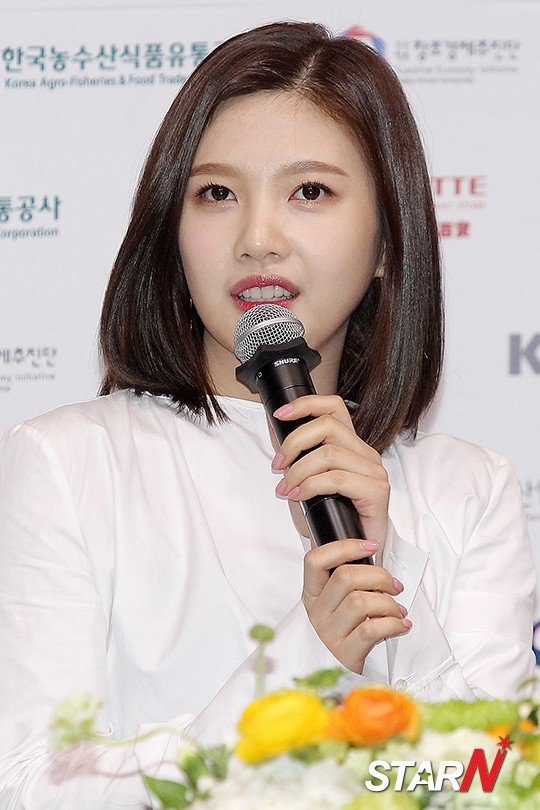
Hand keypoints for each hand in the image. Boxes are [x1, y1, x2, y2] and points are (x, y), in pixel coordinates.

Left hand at [271, 394, 388, 543]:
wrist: (350, 552)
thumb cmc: (330, 517)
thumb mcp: (305, 479)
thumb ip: (295, 455)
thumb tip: (273, 428)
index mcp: (351, 445)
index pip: (334, 407)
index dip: (306, 404)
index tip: (280, 414)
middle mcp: (365, 453)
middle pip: (328, 426)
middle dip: (294, 442)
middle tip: (277, 465)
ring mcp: (374, 471)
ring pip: (329, 454)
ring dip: (298, 471)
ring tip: (285, 488)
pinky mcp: (377, 491)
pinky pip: (337, 479)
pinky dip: (310, 486)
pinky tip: (298, 496)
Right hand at [302, 538, 411, 672]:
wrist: (340, 676)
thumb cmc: (346, 631)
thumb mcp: (338, 604)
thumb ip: (348, 581)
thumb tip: (376, 558)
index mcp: (312, 593)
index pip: (315, 560)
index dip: (345, 547)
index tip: (371, 546)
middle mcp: (316, 611)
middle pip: (345, 577)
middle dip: (379, 576)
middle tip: (395, 586)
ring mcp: (328, 633)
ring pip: (360, 602)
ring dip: (388, 603)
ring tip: (398, 610)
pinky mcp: (344, 654)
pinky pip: (371, 630)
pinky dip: (393, 624)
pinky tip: (401, 625)